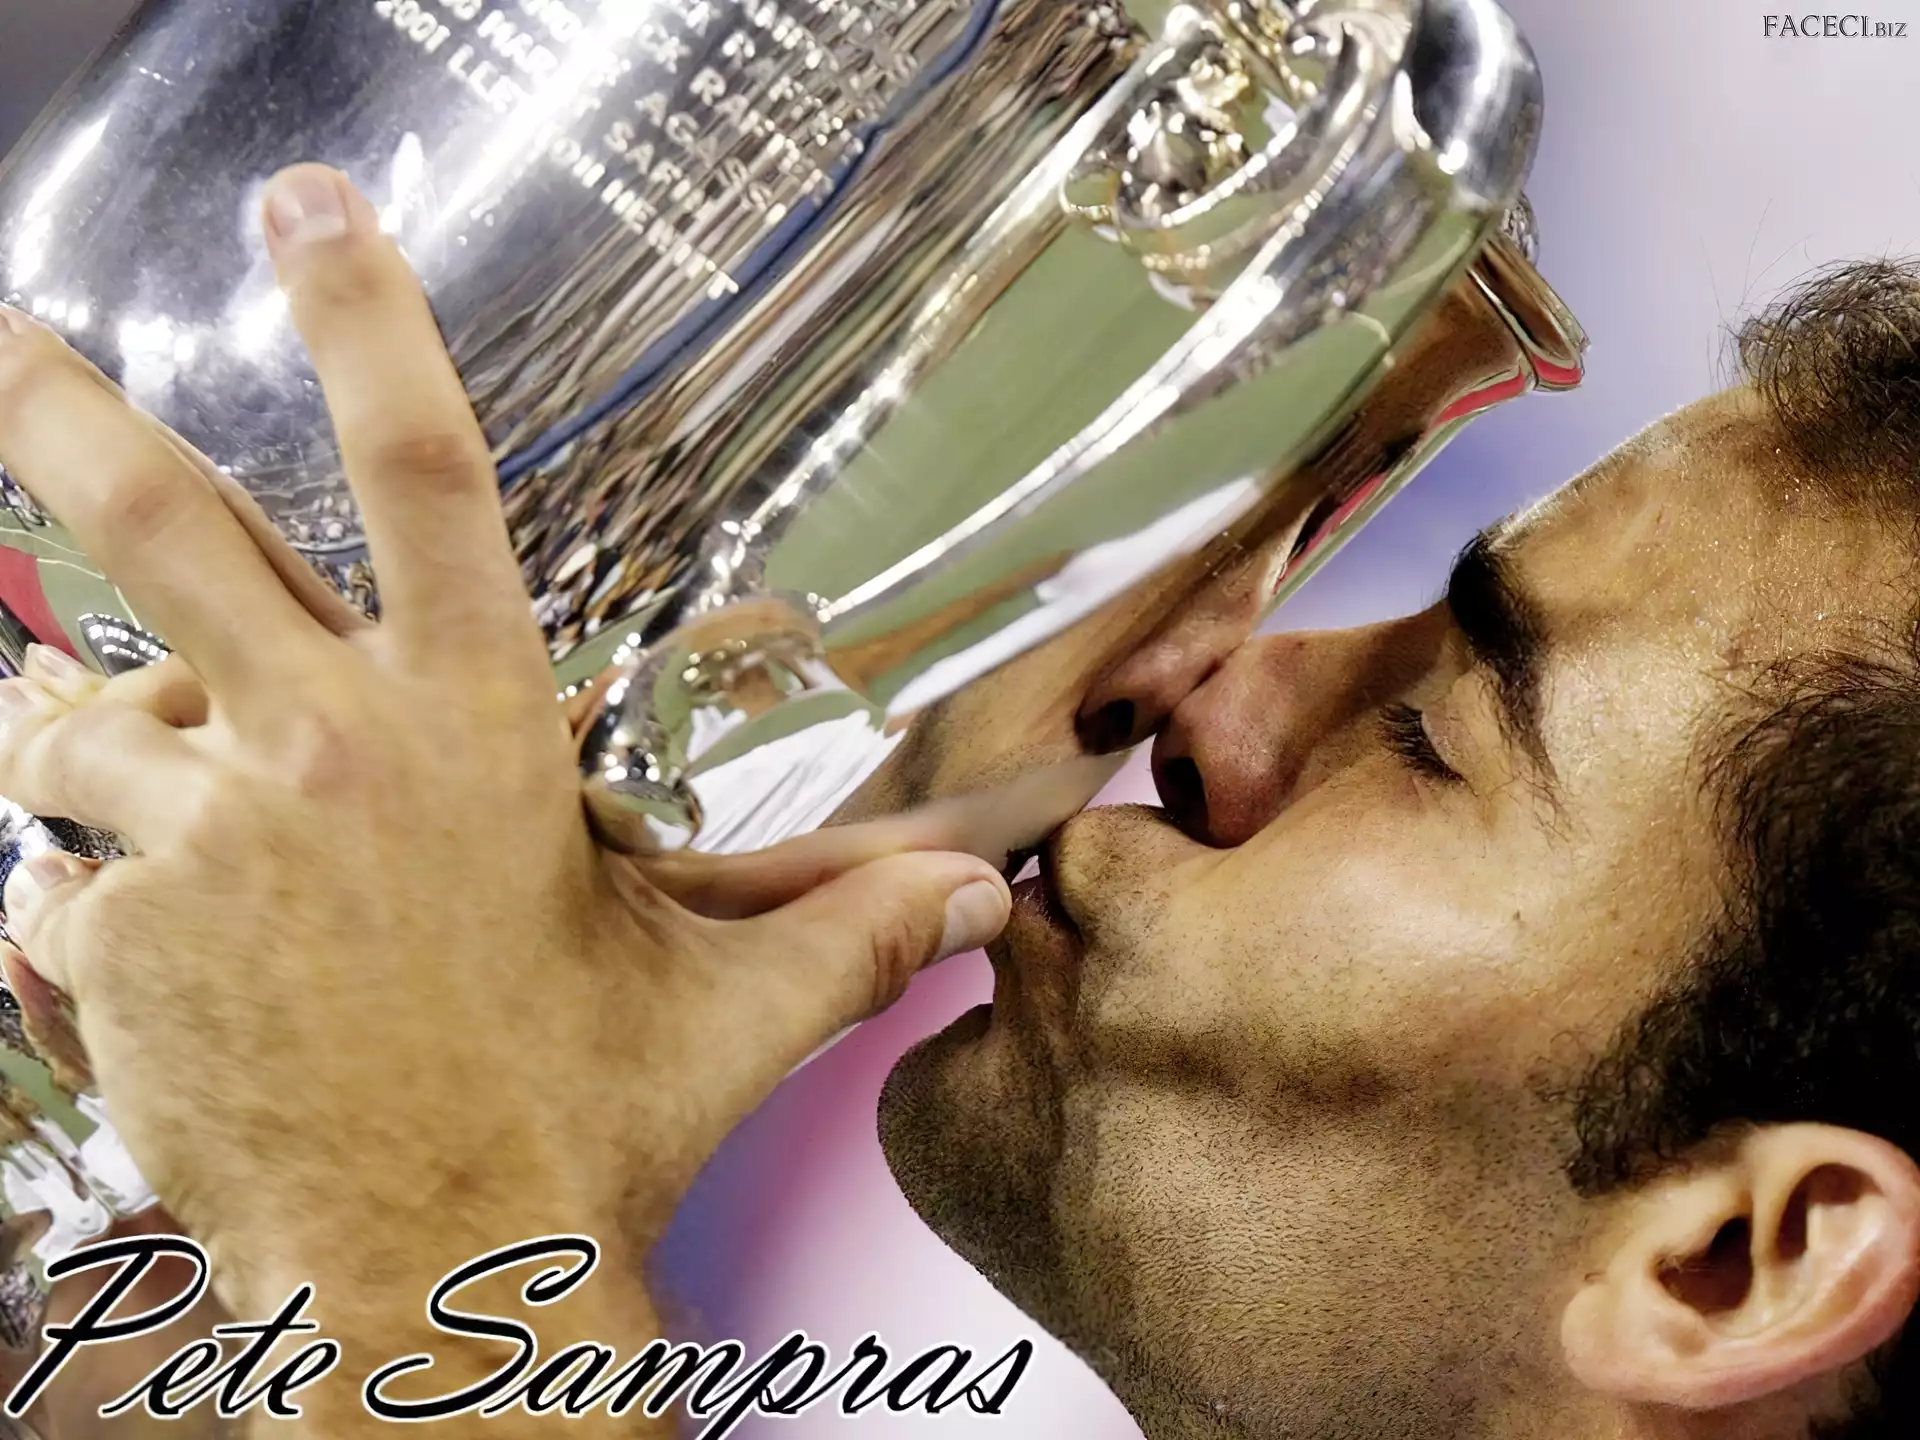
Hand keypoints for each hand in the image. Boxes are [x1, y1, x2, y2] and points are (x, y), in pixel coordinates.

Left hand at [0, 165, 1009, 1429]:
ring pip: (68, 724)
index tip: (310, 210)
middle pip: (161, 527)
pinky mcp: (112, 944)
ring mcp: (201, 844)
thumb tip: (979, 905)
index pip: (430, 477)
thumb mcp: (729, 1008)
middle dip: (64, 407)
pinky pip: (55, 881)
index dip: (369, 322)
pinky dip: (96, 903)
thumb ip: (852, 931)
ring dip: (93, 747)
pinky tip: (175, 970)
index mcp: (477, 736)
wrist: (437, 1287)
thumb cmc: (583, 1127)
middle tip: (5, 328)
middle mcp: (326, 756)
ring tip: (167, 813)